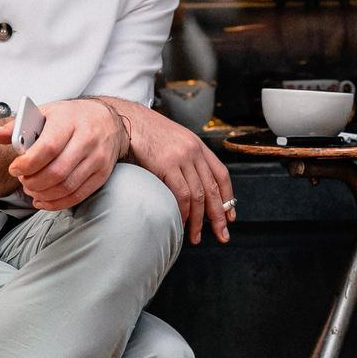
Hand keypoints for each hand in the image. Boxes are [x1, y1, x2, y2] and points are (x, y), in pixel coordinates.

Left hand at [9, 98, 123, 209]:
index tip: (15, 169)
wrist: (109, 121)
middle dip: (33, 182)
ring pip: (67, 187)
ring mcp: (97, 159)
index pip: (48, 148)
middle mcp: (87, 140)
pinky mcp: (102, 174)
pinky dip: (57, 203)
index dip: (28, 163)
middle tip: (23, 180)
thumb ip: (18, 126)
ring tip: (31, 189)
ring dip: (43, 194)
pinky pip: (78, 195)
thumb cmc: (72, 117)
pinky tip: (43, 200)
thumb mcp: (46, 113)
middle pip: (57, 172)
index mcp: (69, 121)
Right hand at [113, 101, 236, 243]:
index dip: (228, 197)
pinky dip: (183, 211)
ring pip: (199, 195)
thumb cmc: (144, 132)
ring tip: (196, 236)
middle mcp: (194, 151)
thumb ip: (184, 159)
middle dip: (219, 216)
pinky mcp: (167, 164)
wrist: (126, 120)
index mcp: (198, 146)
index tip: (230, 216)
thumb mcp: (173, 141)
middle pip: (214, 189)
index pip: (222, 175)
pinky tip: (181, 222)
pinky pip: (182, 194)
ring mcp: (182, 157)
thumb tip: (189, 184)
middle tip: (222, 235)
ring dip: (198, 220)